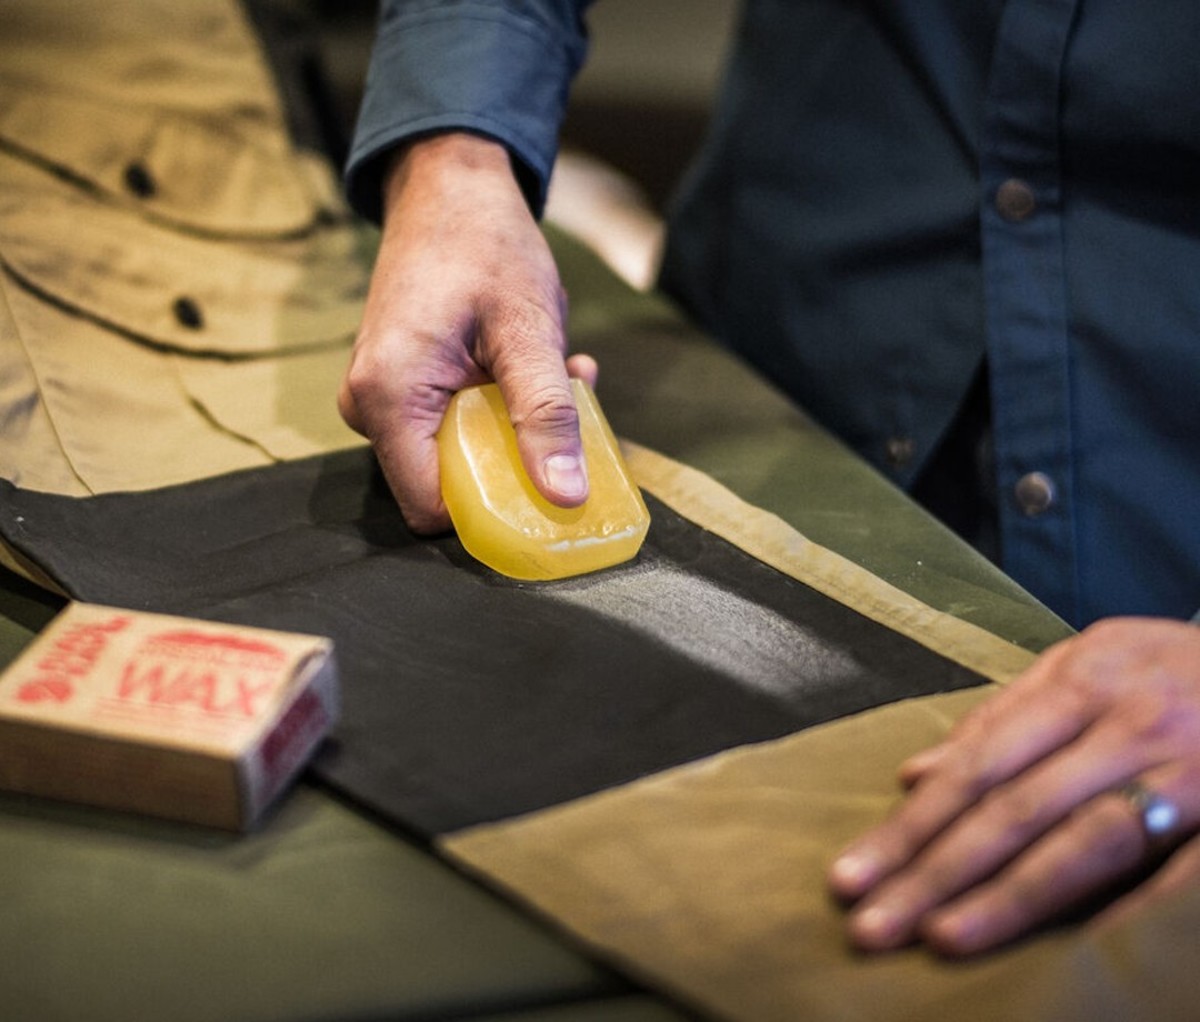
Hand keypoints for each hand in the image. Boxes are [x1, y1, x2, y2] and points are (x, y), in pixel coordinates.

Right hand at [338, 133, 597, 532]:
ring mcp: (381, 398)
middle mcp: (370, 407)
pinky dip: (501, 403)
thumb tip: (566, 495)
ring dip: (516, 423)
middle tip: (564, 404)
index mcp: (388, 398)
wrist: (451, 188)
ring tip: (552, 368)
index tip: (551, 485)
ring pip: (461, 453)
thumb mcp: (528, 332)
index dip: (495, 510)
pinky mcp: (399, 388)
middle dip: (517, 457)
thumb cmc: (484, 244)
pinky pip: (454, 424)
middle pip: (450, 484)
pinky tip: (530, 361)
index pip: (433, 509)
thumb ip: (546, 415)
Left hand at [828, 617, 1199, 955]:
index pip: (977, 764)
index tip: (852, 875)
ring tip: (940, 938)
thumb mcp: (1085, 665)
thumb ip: (1002, 716)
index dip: (911, 824)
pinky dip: (1126, 911)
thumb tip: (914, 774)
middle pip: (1013, 807)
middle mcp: (1126, 722)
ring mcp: (1185, 769)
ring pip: (1082, 841)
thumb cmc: (1166, 670)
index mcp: (1080, 681)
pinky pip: (1179, 873)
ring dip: (1007, 896)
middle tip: (870, 925)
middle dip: (934, 870)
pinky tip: (1067, 951)